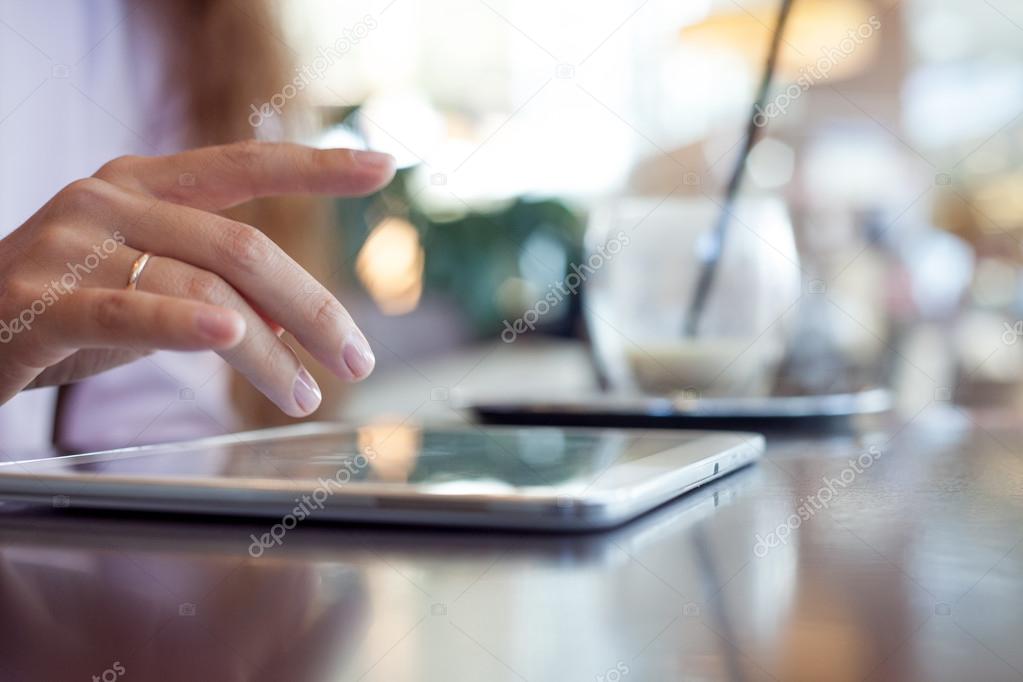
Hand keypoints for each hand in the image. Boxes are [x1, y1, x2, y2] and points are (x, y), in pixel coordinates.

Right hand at [0, 141, 395, 416]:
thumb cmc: (65, 304)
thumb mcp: (148, 283)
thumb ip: (215, 287)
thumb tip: (294, 321)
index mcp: (142, 184)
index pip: (245, 166)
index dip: (318, 166)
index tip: (385, 165)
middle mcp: (109, 200)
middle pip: (241, 247)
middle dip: (312, 308)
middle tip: (357, 360)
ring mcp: (72, 246)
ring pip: (202, 291)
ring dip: (269, 352)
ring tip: (306, 394)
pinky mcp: (40, 301)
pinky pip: (128, 313)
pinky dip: (184, 326)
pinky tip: (235, 338)